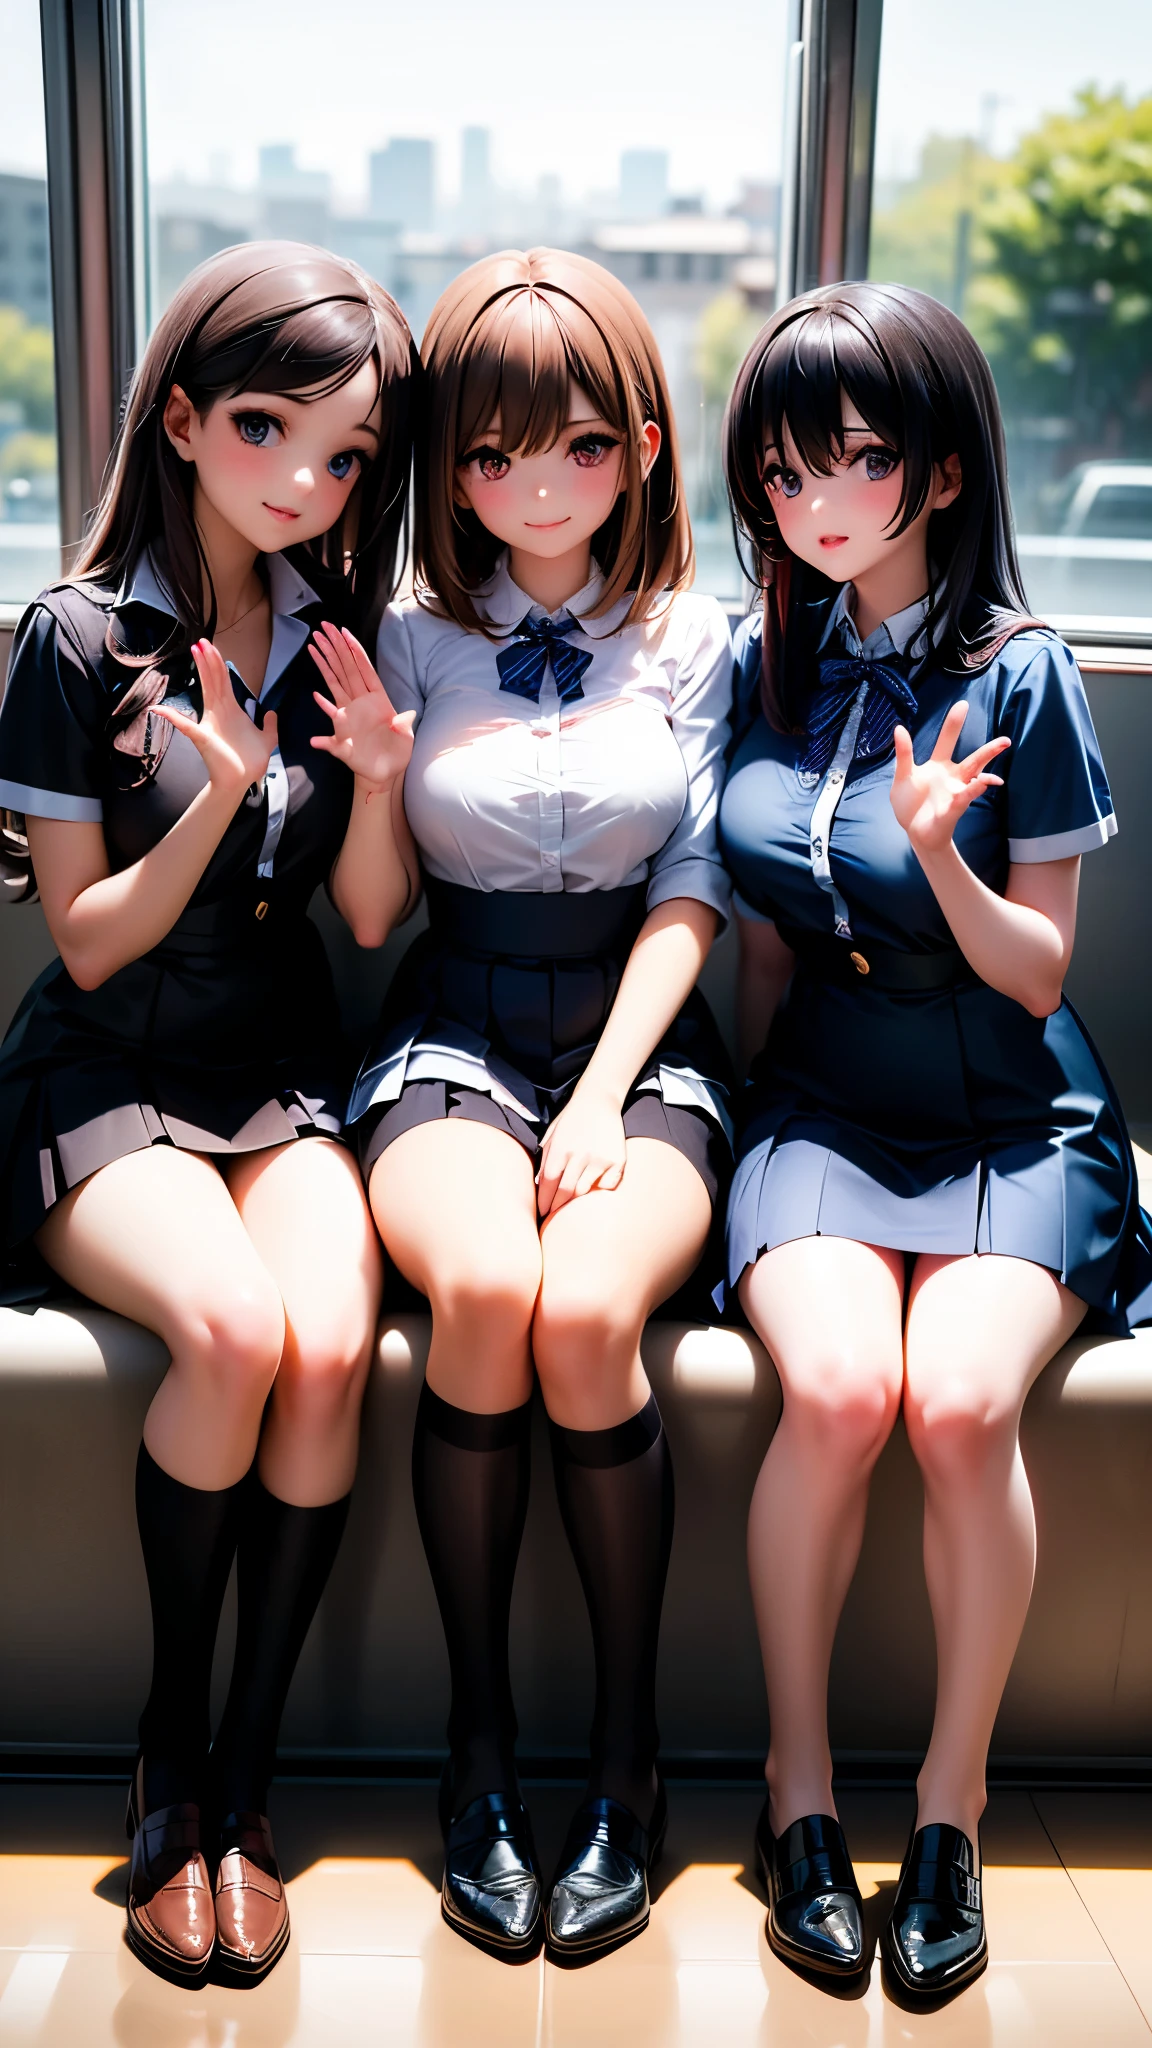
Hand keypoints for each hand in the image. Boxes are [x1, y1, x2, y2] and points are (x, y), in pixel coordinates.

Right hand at [153, 638, 276, 800]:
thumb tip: (271, 711)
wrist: (240, 781)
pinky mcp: (203, 736)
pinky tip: (159, 709)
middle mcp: (220, 712)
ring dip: (203, 670)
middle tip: (202, 641)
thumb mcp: (267, 739)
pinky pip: (184, 725)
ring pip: (207, 690)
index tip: (211, 646)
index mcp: (232, 711)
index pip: (224, 681)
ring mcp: (210, 723)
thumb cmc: (250, 761)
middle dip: (209, 659)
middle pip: (214, 679)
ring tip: (197, 651)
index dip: (218, 663)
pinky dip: (171, 718)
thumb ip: (270, 724)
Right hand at [309, 623, 415, 792]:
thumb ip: (403, 725)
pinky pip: (332, 714)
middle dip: (336, 647)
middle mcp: (363, 702)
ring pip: (336, 683)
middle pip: (347, 669)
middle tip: (323, 627)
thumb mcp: (406, 738)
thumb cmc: (397, 753)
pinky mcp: (342, 730)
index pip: (365, 669)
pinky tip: (317, 696)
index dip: (355, 650)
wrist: (385, 773)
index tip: (344, 632)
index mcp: (379, 699)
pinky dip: (325, 706)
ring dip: (325, 664)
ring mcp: (351, 713)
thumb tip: (406, 716)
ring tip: (314, 645)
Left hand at [536, 1084, 626, 1217]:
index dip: (544, 1201)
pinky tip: (595, 1185)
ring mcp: (600, 1158)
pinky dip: (600, 1189)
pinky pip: (607, 1186)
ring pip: (585, 1192)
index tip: (542, 1212)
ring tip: (571, 1204)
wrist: (598, 1099)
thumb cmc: (571, 1119)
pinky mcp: (617, 1160)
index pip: (548, 1184)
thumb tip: (539, 1184)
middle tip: (554, 1215)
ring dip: (577, 1200)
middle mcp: (579, 1155)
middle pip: (565, 1192)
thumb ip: (545, 1159)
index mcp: (560, 1149)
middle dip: (557, 1207)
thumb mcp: (552, 1135)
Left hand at [890, 702, 1009, 856]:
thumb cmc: (911, 804)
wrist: (914, 832)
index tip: (963, 704)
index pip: (947, 740)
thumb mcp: (902, 776)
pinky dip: (973, 790)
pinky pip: (965, 797)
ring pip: (976, 778)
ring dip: (988, 770)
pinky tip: (982, 782)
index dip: (953, 724)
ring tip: (1002, 764)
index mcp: (938, 765)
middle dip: (990, 750)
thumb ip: (903, 754)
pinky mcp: (953, 808)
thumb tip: (899, 728)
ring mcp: (956, 792)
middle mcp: (952, 777)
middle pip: (974, 759)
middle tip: (1005, 740)